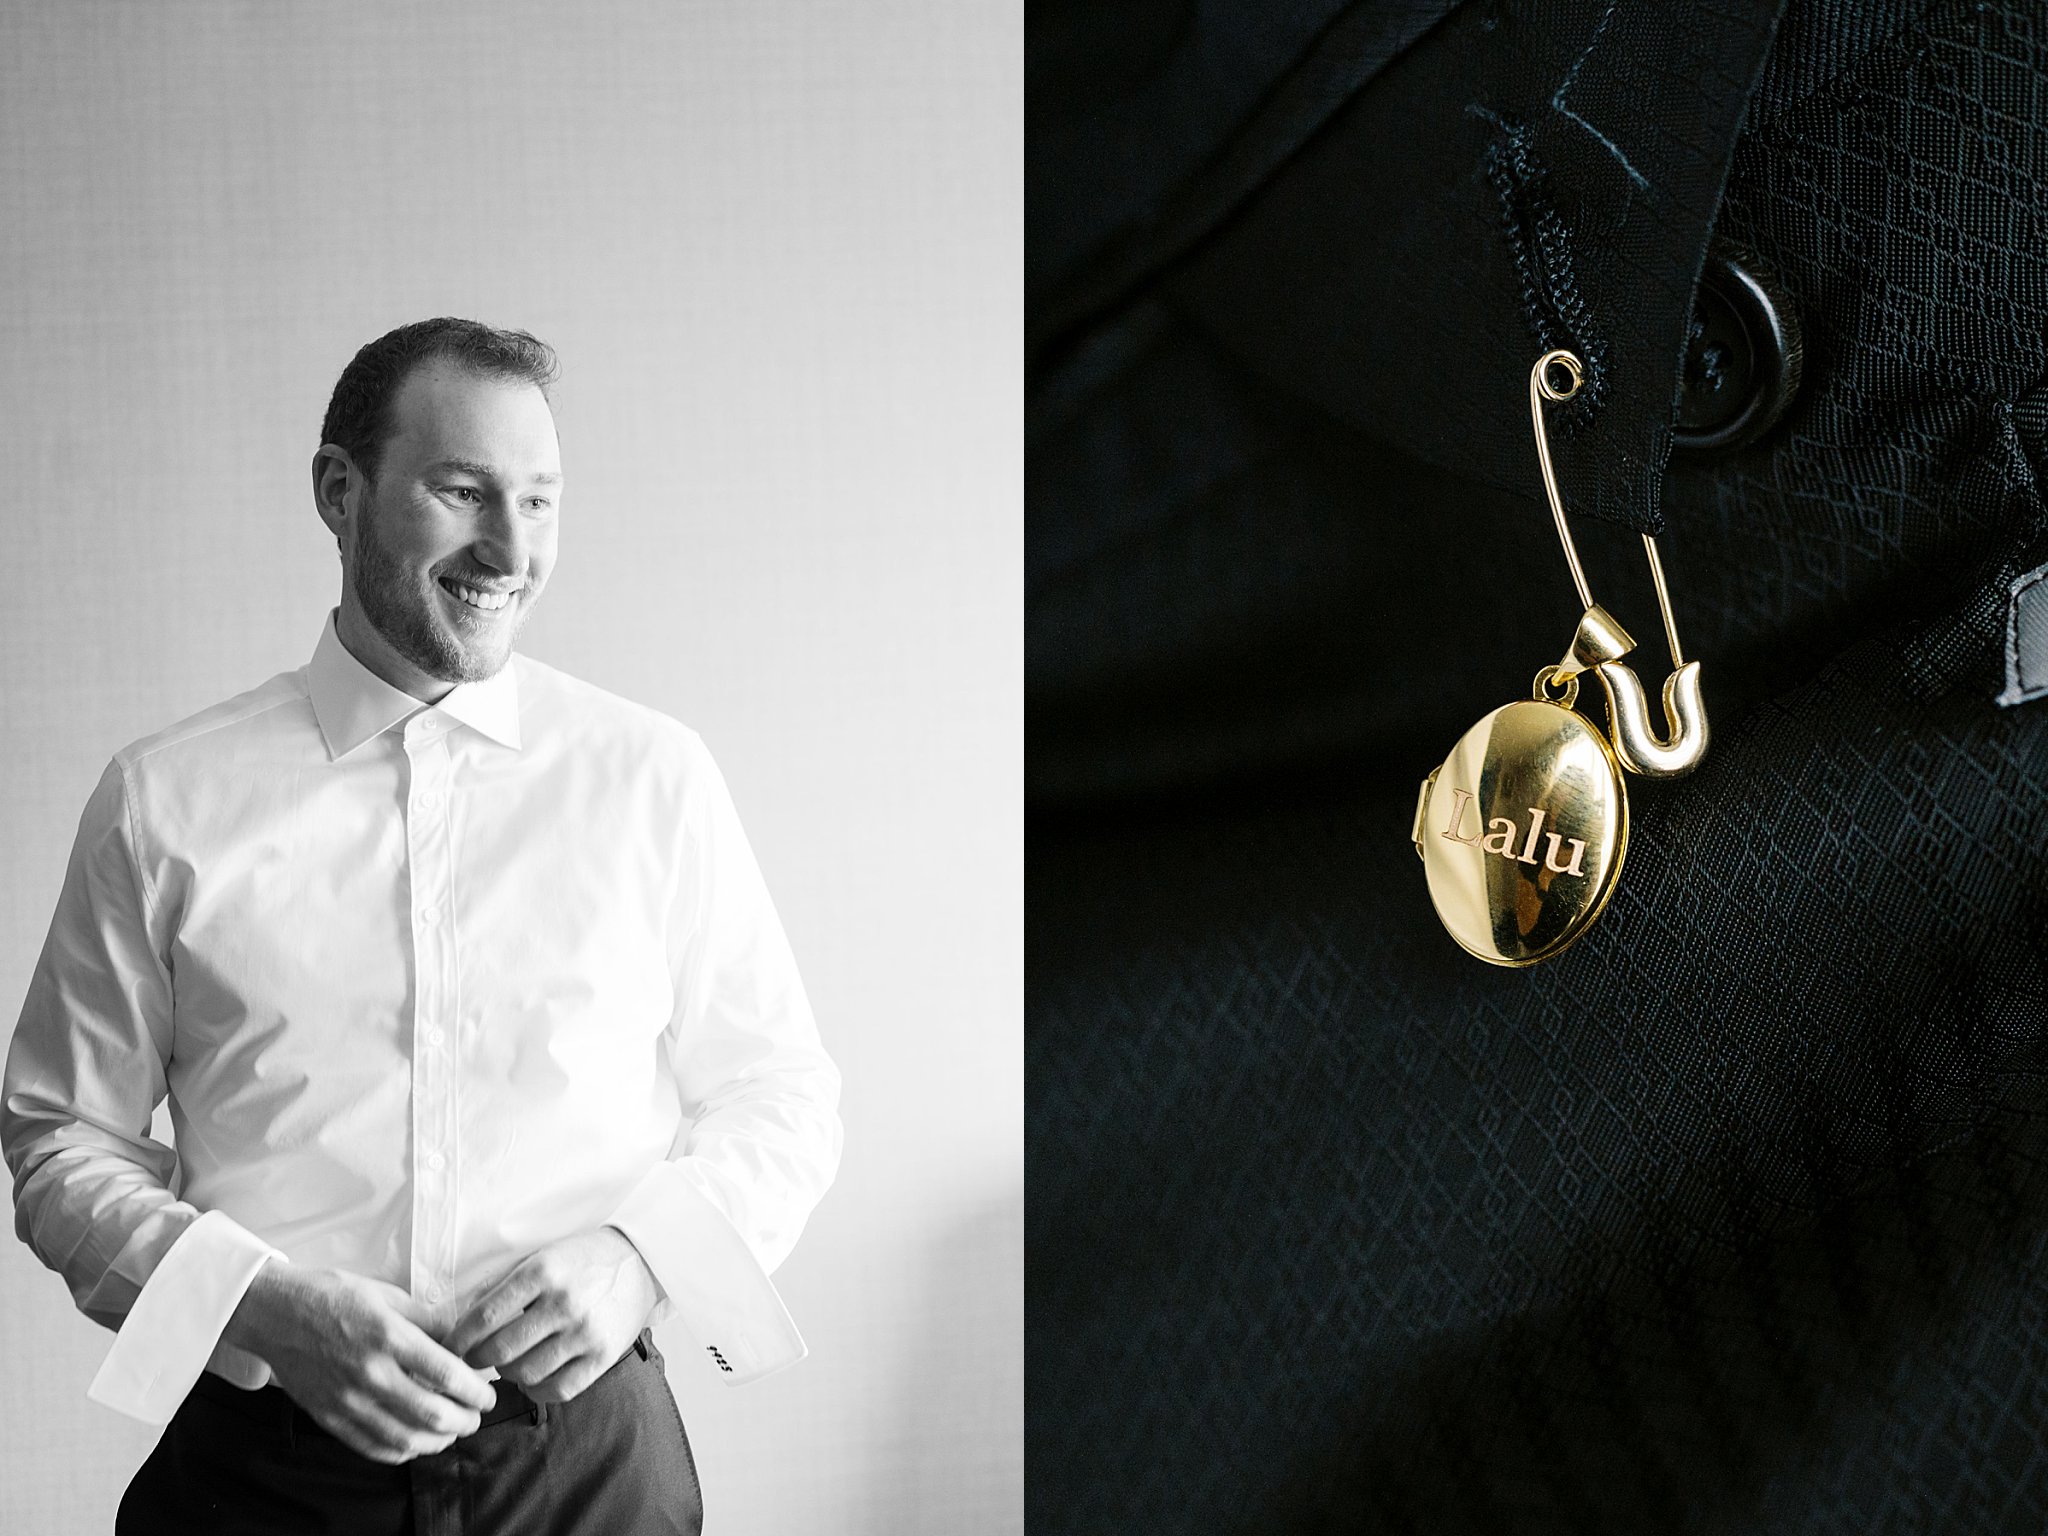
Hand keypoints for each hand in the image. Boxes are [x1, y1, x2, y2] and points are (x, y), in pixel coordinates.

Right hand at [222, 1263, 496, 1463]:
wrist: (276, 1314)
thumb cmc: (334, 1297)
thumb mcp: (388, 1295)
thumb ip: (428, 1320)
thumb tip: (461, 1340)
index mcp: (389, 1336)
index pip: (447, 1374)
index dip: (476, 1391)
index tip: (488, 1394)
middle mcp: (369, 1372)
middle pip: (431, 1414)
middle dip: (465, 1420)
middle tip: (476, 1415)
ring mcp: (347, 1399)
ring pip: (404, 1438)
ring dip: (438, 1441)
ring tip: (452, 1431)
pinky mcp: (329, 1417)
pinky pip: (372, 1447)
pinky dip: (402, 1451)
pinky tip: (416, 1442)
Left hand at [441, 1227, 659, 1403]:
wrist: (641, 1261)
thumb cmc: (582, 1260)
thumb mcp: (541, 1256)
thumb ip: (502, 1285)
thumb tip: (460, 1321)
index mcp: (542, 1271)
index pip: (484, 1317)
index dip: (459, 1339)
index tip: (450, 1348)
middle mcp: (564, 1301)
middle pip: (500, 1350)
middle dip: (477, 1360)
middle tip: (474, 1360)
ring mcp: (586, 1331)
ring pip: (526, 1373)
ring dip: (508, 1374)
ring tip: (508, 1364)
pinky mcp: (604, 1354)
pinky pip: (559, 1389)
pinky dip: (538, 1389)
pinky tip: (533, 1377)